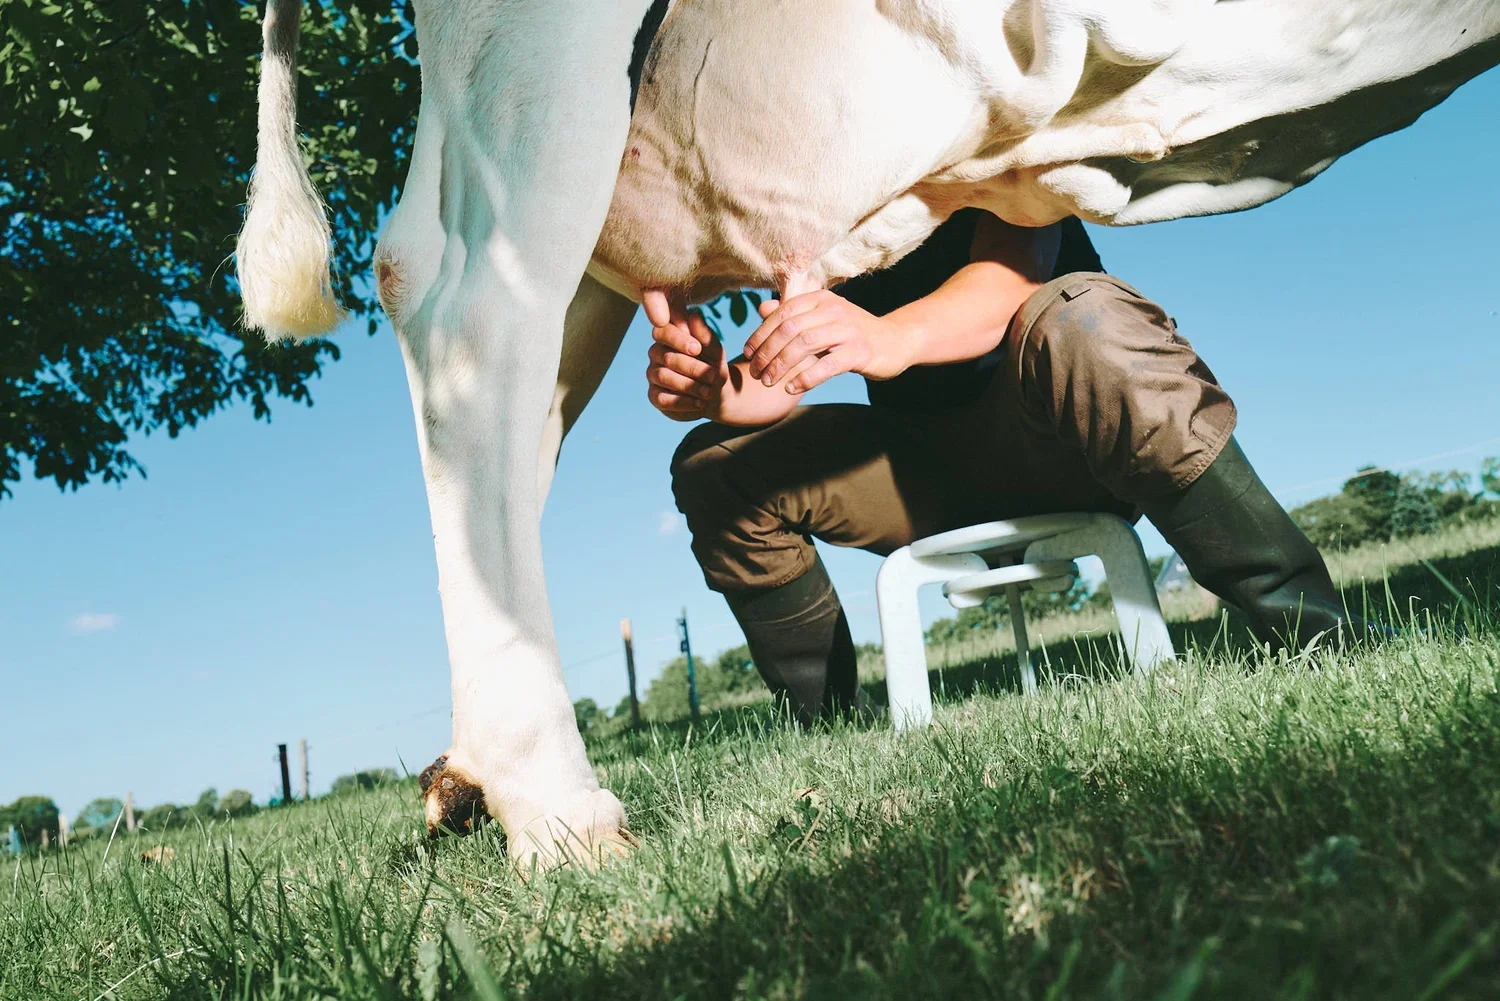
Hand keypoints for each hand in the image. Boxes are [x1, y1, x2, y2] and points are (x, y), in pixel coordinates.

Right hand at [643, 290, 727, 420]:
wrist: (716, 393)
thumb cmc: (713, 365)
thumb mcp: (715, 350)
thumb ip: (704, 334)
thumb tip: (693, 315)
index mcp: (668, 336)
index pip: (662, 331)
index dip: (677, 339)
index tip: (697, 349)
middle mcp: (656, 353)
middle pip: (666, 357)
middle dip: (692, 367)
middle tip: (713, 376)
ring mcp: (653, 375)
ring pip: (663, 377)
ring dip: (690, 385)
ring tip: (709, 392)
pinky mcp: (655, 396)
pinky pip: (663, 399)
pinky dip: (684, 402)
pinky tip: (700, 403)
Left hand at [742, 290, 913, 393]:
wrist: (896, 341)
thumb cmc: (853, 332)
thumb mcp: (823, 319)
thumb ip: (793, 314)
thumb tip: (763, 310)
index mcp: (820, 300)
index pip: (782, 314)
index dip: (761, 334)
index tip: (748, 354)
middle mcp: (833, 310)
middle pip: (789, 329)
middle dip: (767, 352)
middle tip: (755, 373)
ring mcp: (848, 330)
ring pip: (805, 344)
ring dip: (781, 365)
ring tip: (768, 382)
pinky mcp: (860, 352)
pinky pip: (827, 365)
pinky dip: (806, 377)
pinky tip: (792, 388)